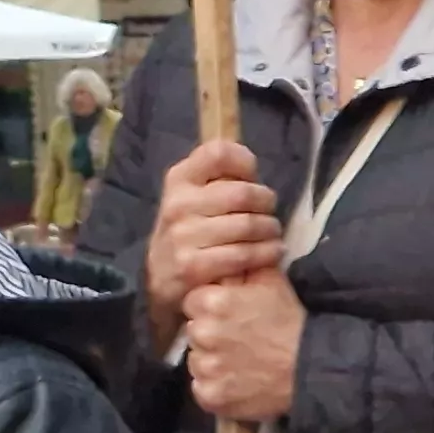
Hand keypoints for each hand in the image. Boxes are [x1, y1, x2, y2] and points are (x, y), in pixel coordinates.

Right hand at [142, 139, 281, 351]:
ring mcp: (182, 236)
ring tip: (273, 235)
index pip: (218, 153)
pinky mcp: (191, 266)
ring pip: (247, 225)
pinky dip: (265, 253)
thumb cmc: (189, 230)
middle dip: (266, 203)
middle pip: (242, 193)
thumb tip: (251, 166)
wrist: (161, 279)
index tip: (252, 176)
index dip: (244, 162)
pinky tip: (271, 253)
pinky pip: (242, 254)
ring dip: (270, 231)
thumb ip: (220, 178)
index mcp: (179, 179)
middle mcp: (177, 204)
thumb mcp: (194, 197)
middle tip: (270, 213)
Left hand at [182, 267, 306, 424]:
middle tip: (237, 340)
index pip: (193, 302)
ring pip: (196, 361)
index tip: (229, 316)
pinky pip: (202, 389)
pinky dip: (216, 387)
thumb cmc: (290, 322)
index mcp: (213, 302)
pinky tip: (237, 381)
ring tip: (240, 362)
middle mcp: (204, 334)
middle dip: (210, 334)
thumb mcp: (272, 282)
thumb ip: (244, 265)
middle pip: (193, 332)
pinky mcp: (210, 396)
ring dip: (211, 361)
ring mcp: (206, 368)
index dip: (210, 309)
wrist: (311, 368)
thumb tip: (228, 254)